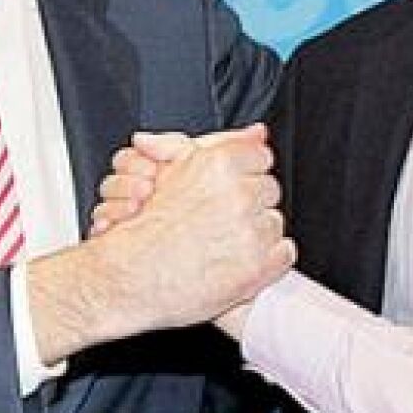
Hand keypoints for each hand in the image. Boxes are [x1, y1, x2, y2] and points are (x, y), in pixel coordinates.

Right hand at [92, 132, 259, 342]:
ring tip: (220, 243)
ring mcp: (250, 232)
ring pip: (274, 221)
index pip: (259, 156)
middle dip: (248, 203)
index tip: (230, 189)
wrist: (128, 280)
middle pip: (268, 189)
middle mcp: (238, 196)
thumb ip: (219, 145)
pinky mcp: (258, 267)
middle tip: (220, 220)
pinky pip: (284, 253)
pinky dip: (265, 260)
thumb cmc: (144, 230)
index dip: (243, 174)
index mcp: (218, 166)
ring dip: (254, 232)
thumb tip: (258, 131)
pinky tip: (235, 261)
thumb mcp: (176, 170)